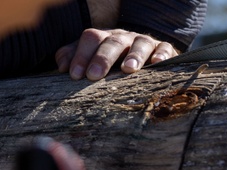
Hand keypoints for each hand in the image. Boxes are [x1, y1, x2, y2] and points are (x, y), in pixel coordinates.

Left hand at [56, 28, 176, 80]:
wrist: (147, 56)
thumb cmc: (115, 62)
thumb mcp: (94, 58)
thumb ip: (76, 57)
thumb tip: (61, 66)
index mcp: (106, 38)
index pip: (91, 39)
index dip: (81, 55)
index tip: (75, 75)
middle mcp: (125, 37)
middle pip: (113, 41)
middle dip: (103, 58)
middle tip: (94, 76)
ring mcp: (145, 42)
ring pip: (140, 43)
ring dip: (134, 56)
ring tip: (128, 70)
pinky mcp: (164, 49)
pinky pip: (164, 48)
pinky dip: (162, 54)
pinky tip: (157, 63)